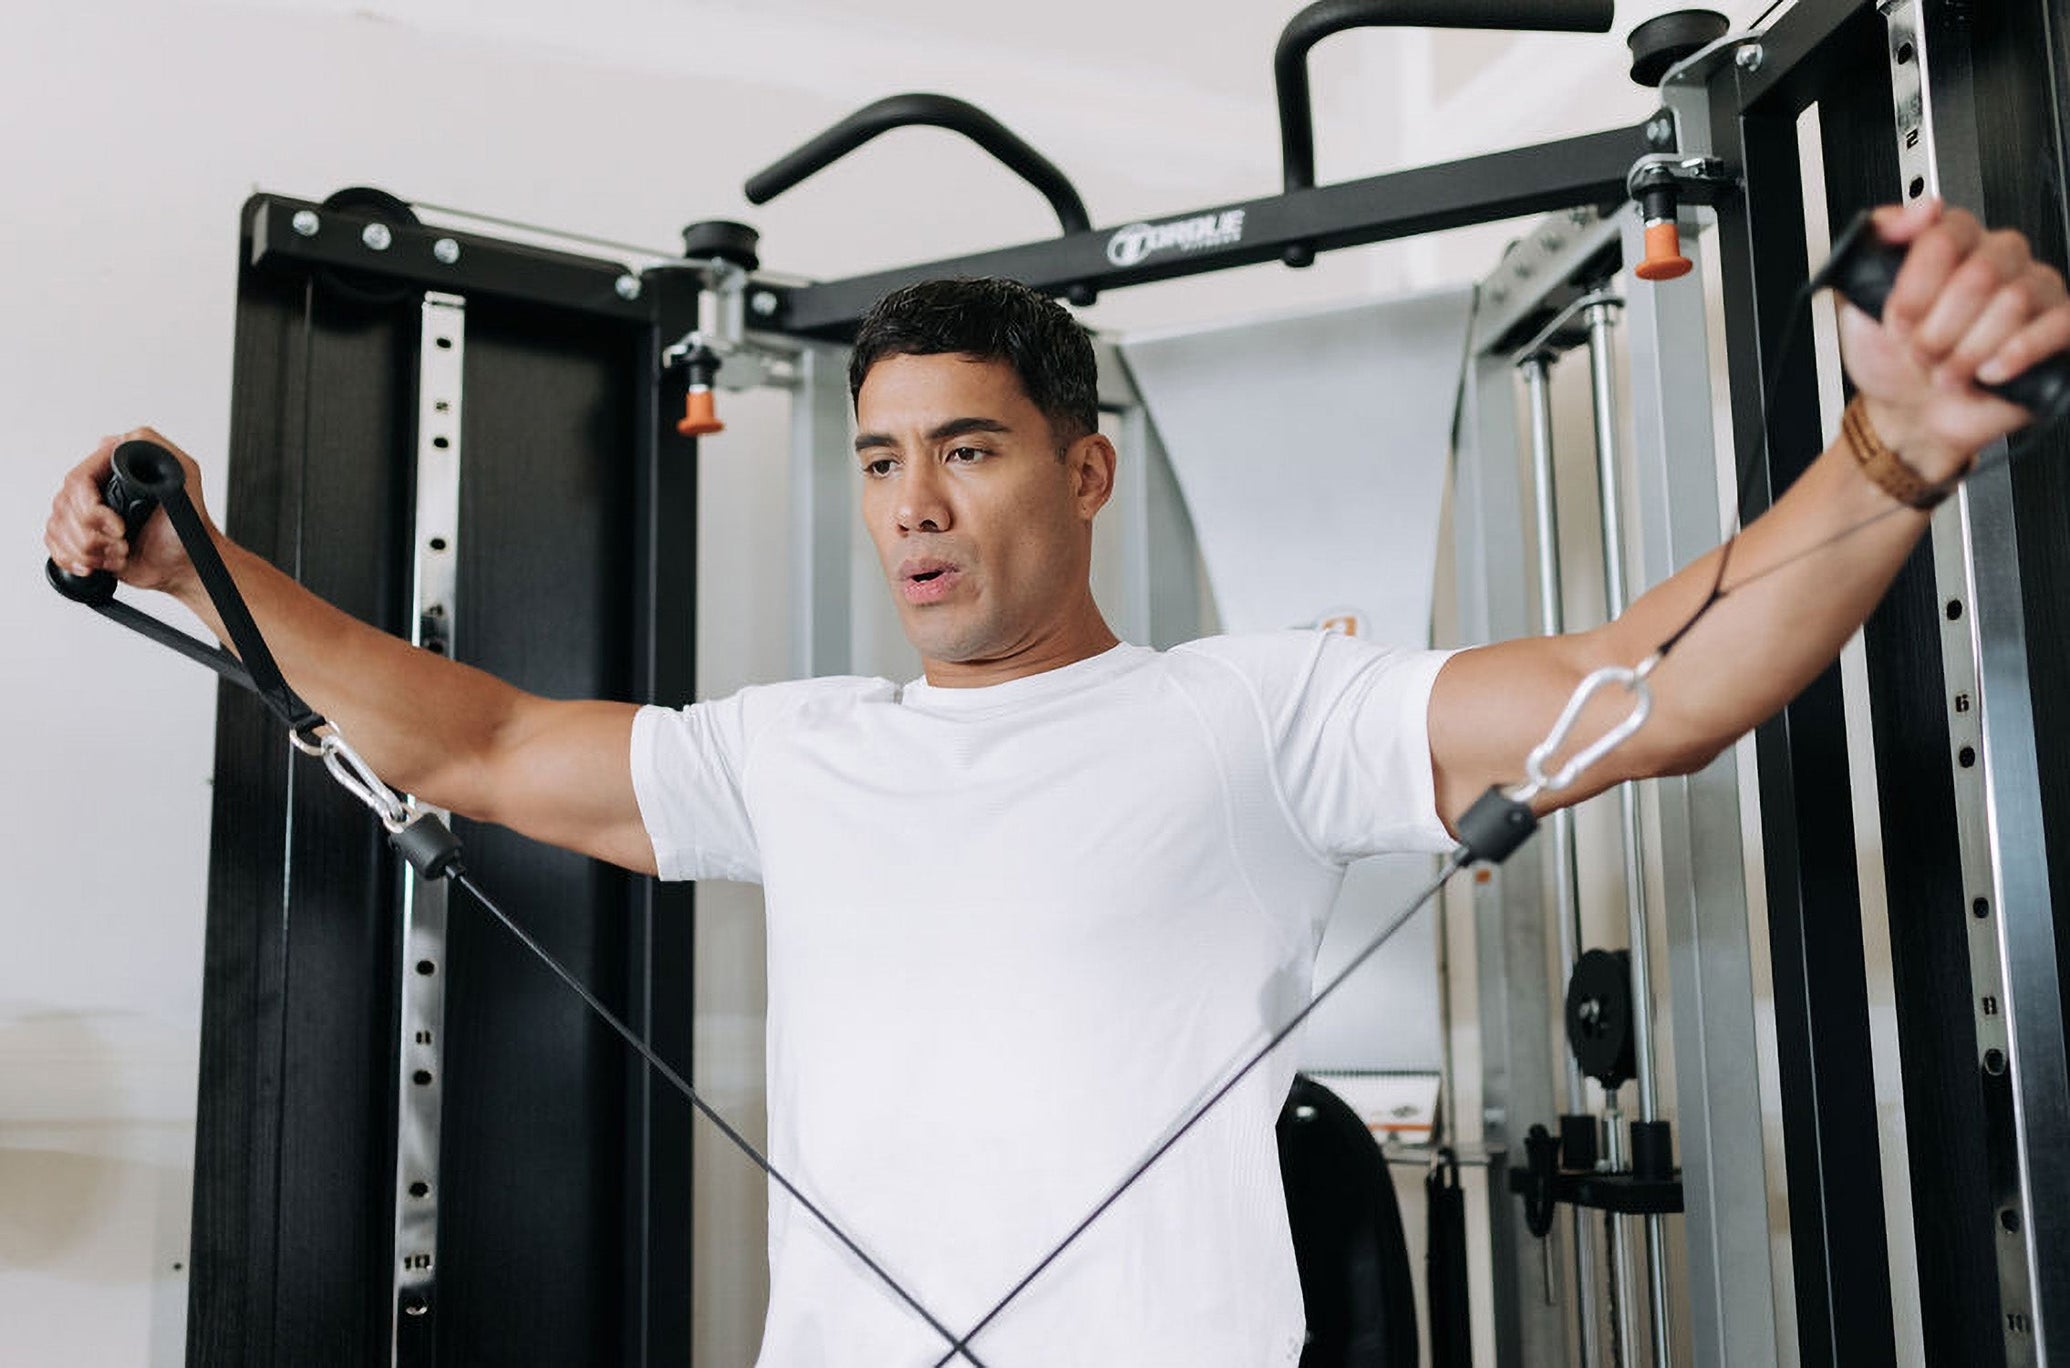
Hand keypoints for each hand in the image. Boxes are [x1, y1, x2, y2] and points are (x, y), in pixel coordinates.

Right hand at [43, 428, 216, 596]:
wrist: (182, 566)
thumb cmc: (188, 526)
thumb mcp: (185, 477)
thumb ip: (159, 449)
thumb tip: (127, 438)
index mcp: (112, 468)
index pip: (78, 480)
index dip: (92, 508)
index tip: (118, 526)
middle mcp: (94, 487)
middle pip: (64, 506)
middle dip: (93, 535)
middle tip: (123, 542)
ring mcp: (83, 511)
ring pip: (57, 527)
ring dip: (89, 551)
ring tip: (120, 552)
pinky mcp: (77, 535)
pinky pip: (53, 544)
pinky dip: (75, 559)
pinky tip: (100, 563)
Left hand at [1838, 199, 2069, 481]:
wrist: (1910, 416)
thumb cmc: (1889, 359)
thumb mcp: (1856, 305)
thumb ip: (1870, 249)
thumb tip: (1914, 213)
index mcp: (1951, 245)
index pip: (1945, 234)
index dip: (1916, 286)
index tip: (1897, 320)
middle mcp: (1997, 259)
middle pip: (1981, 272)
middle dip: (1940, 327)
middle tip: (1922, 351)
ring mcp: (2033, 290)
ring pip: (2015, 301)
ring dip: (1969, 350)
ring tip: (1948, 371)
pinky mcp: (2057, 326)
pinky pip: (2057, 324)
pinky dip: (2016, 354)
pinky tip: (1989, 372)